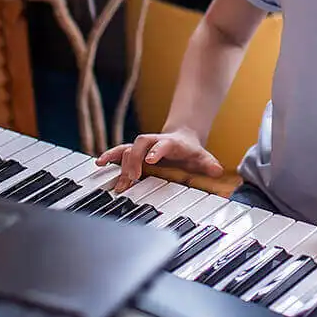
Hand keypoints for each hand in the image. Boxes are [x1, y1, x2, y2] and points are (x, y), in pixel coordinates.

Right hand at [95, 128, 222, 191]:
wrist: (182, 138)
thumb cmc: (190, 151)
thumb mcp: (202, 157)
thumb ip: (208, 164)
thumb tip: (217, 170)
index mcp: (171, 143)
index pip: (163, 144)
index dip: (157, 151)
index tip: (150, 161)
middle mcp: (154, 142)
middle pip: (139, 144)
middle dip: (133, 159)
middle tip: (131, 178)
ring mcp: (143, 146)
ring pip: (127, 148)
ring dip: (118, 161)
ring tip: (108, 171)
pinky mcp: (135, 152)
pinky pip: (120, 152)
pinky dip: (109, 156)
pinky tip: (99, 163)